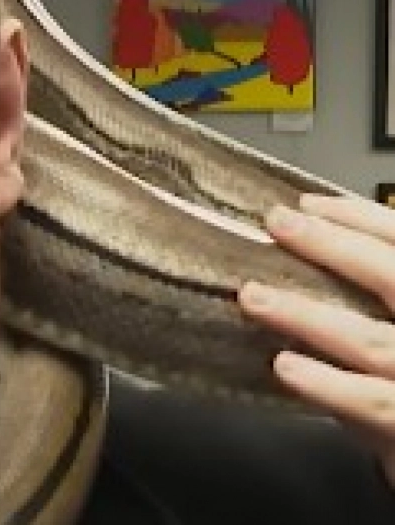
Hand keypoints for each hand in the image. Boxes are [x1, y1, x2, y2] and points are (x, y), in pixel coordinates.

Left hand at [237, 194, 394, 487]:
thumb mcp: (391, 322)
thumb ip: (369, 295)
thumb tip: (314, 250)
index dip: (360, 218)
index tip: (308, 204)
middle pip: (393, 277)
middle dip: (333, 245)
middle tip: (277, 224)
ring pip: (371, 341)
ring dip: (307, 316)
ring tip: (253, 297)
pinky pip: (369, 404)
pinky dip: (326, 384)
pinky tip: (284, 365)